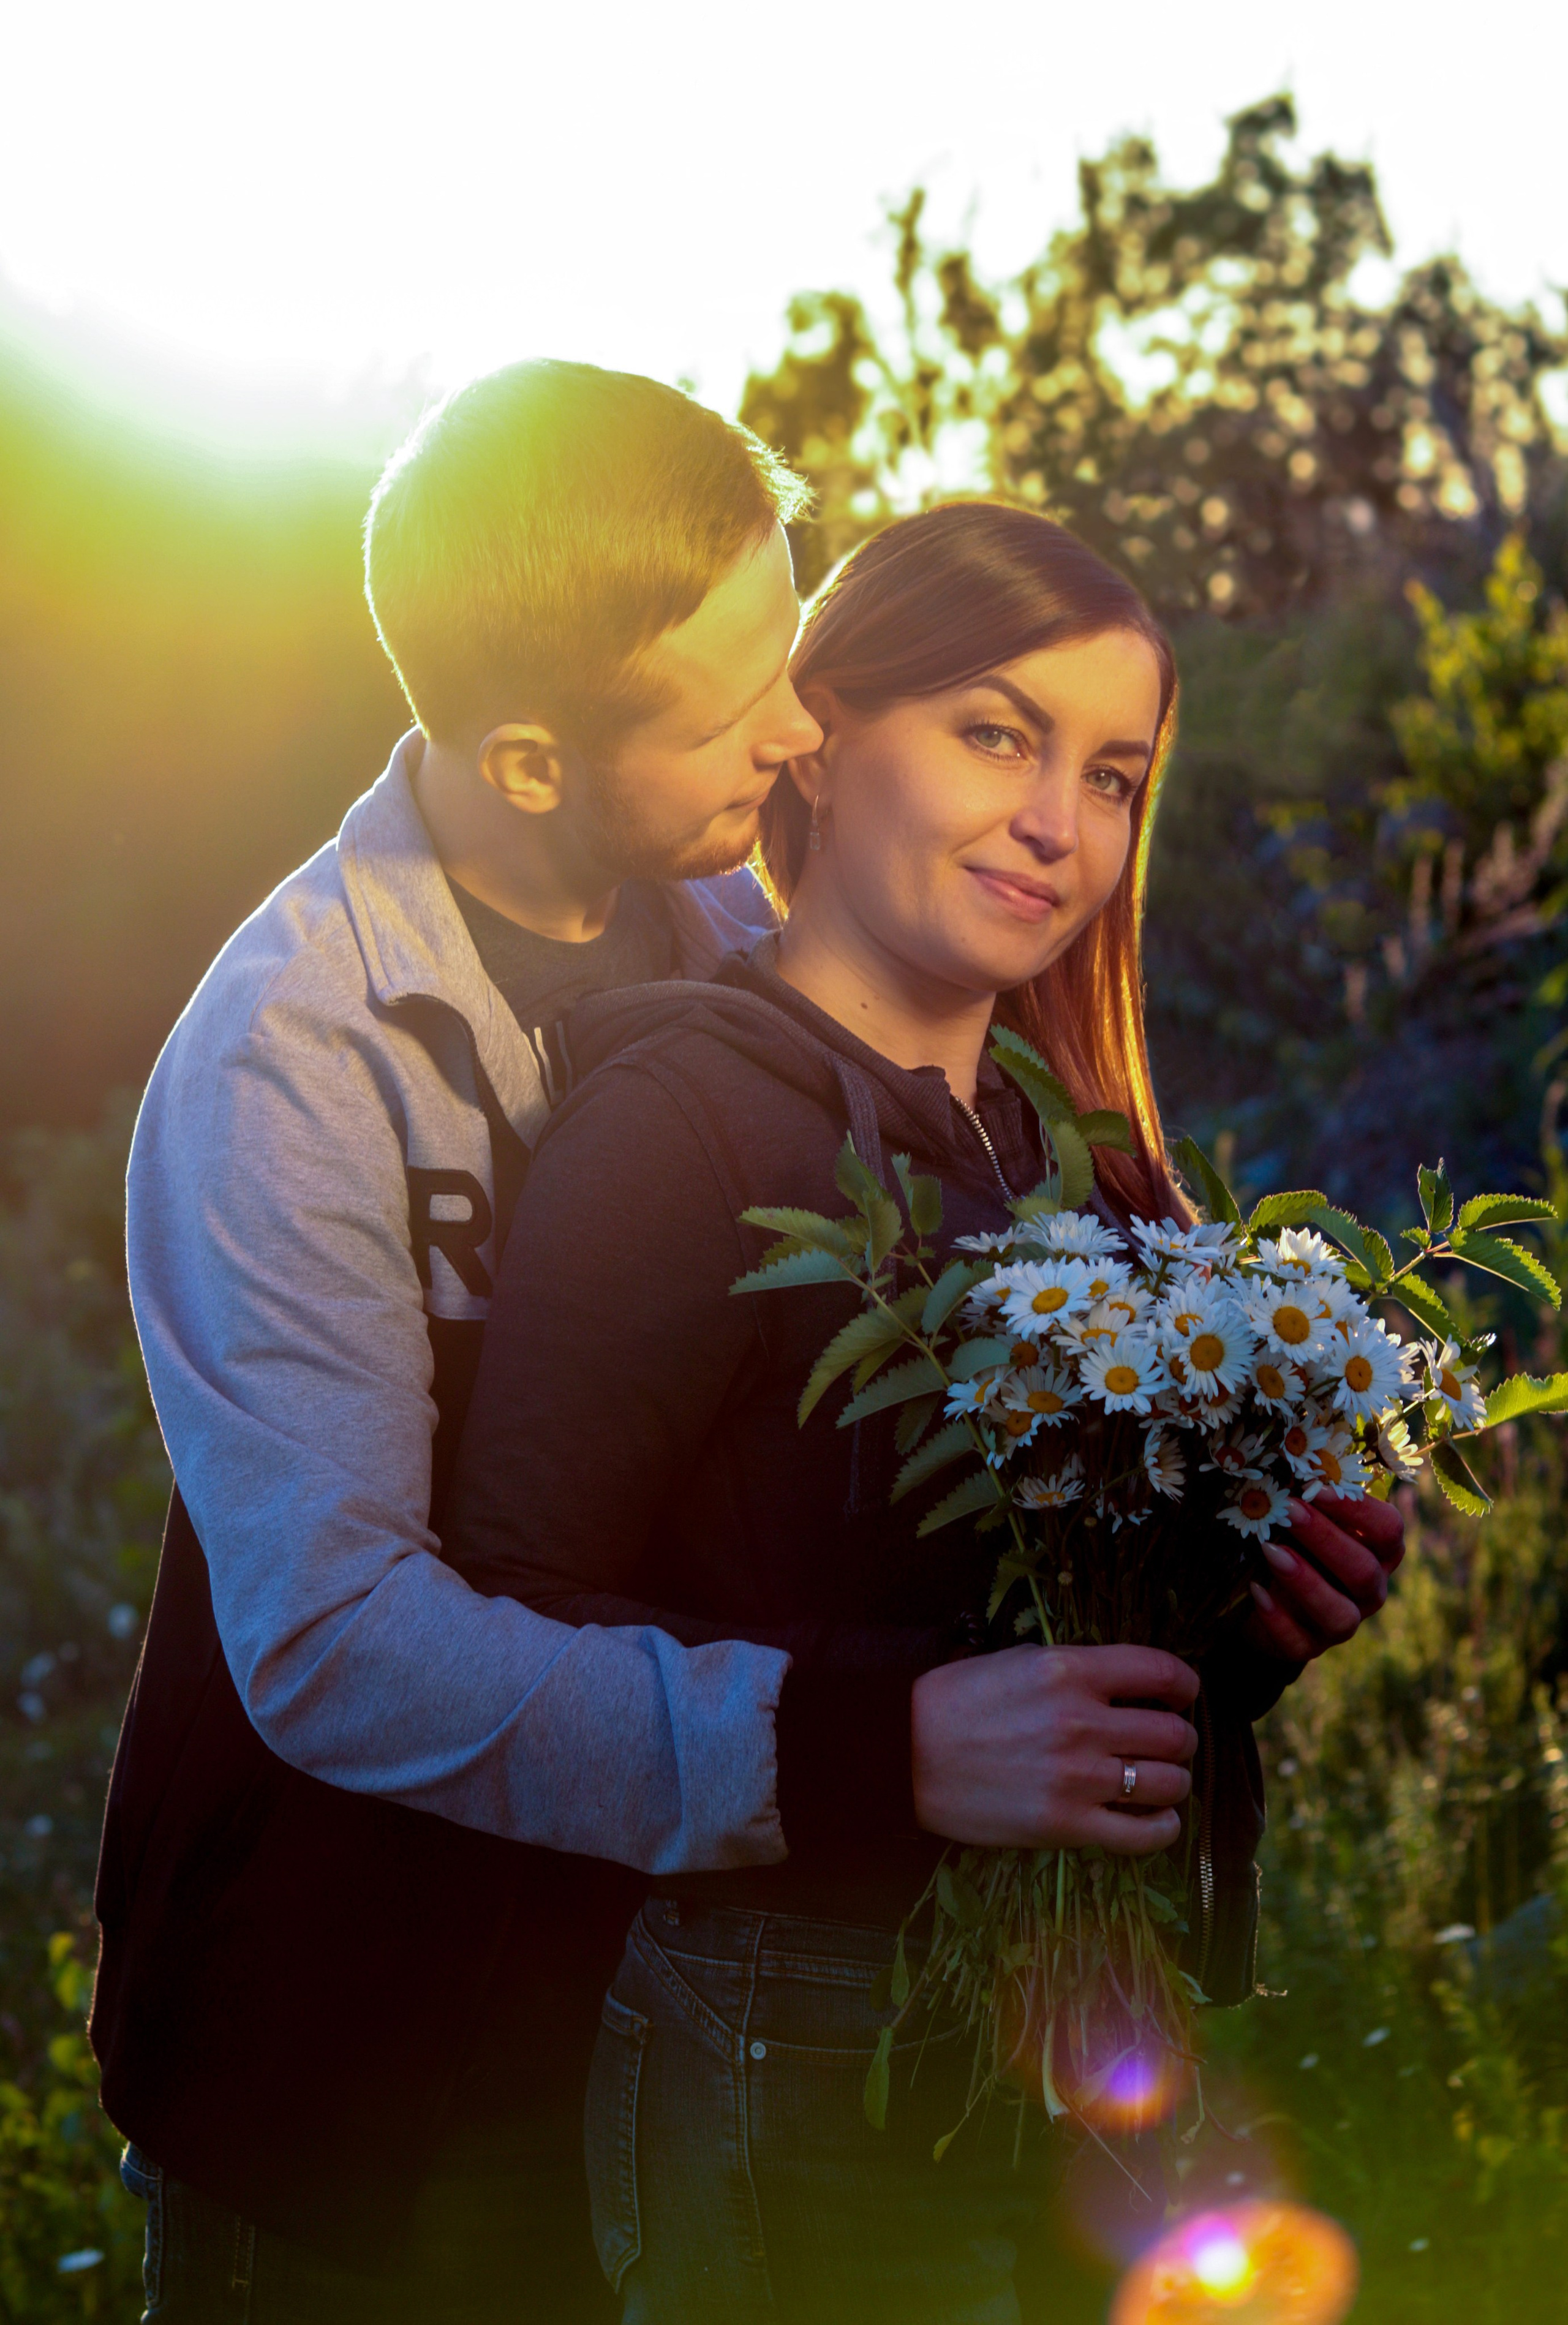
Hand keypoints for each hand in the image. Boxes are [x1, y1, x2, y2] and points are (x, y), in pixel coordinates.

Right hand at [911, 1643, 1198, 1855]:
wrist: (903, 1753)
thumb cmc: (958, 1701)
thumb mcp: (1021, 1662)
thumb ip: (1080, 1670)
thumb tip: (1132, 1684)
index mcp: (1070, 1670)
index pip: (1163, 1672)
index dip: (1186, 1685)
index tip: (1182, 1695)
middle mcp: (1081, 1722)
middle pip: (1174, 1733)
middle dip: (1181, 1738)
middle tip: (1168, 1742)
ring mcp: (1077, 1777)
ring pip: (1169, 1783)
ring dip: (1174, 1781)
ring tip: (1159, 1780)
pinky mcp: (1065, 1826)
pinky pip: (1144, 1834)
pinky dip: (1162, 1827)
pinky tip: (1155, 1819)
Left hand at [1245, 1488, 1406, 1661]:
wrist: (1264, 1590)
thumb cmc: (1293, 1537)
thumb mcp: (1303, 1515)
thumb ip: (1309, 1496)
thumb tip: (1290, 1463)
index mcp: (1378, 1551)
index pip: (1389, 1530)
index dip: (1358, 1509)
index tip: (1318, 1488)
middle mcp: (1369, 1589)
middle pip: (1363, 1571)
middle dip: (1325, 1539)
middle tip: (1289, 1510)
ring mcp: (1342, 1623)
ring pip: (1339, 1614)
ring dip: (1305, 1581)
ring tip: (1270, 1550)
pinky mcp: (1308, 1647)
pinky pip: (1299, 1641)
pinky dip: (1276, 1617)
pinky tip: (1256, 1591)